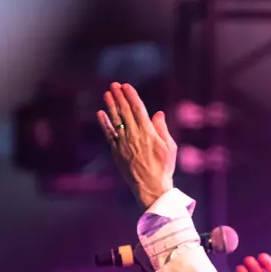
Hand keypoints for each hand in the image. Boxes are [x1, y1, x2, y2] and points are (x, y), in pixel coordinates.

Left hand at [97, 82, 176, 207]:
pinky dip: (104, 123)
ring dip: (110, 105)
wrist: (151, 186)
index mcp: (148, 132)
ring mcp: (123, 143)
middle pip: (125, 111)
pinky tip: (100, 113)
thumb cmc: (164, 167)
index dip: (131, 96)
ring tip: (107, 94)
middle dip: (119, 97)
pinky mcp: (116, 151)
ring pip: (115, 120)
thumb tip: (157, 113)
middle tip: (114, 85)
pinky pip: (109, 134)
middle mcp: (134, 135)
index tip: (126, 86)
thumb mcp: (169, 147)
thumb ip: (162, 129)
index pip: (138, 109)